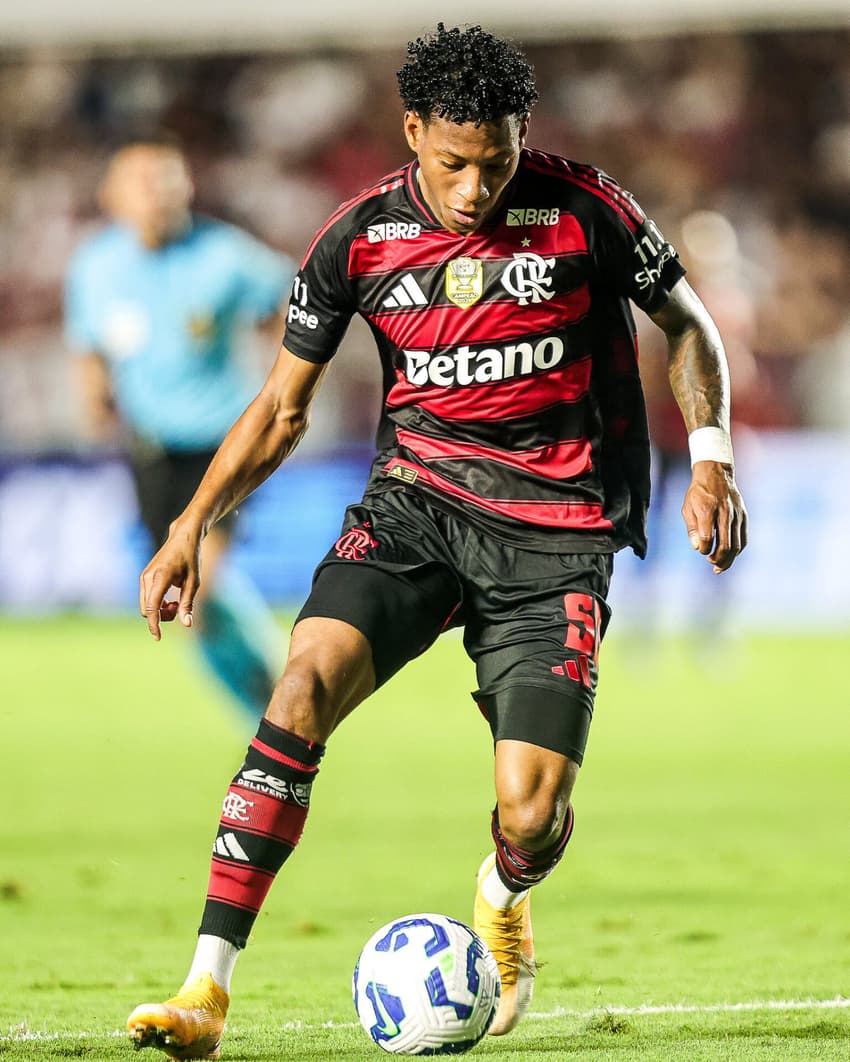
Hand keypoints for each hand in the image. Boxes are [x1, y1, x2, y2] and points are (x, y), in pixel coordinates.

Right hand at [138, 522, 201, 639]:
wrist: (183, 537)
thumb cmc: (191, 558)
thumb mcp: (194, 582)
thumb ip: (188, 603)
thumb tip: (187, 624)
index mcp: (160, 577)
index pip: (152, 608)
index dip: (154, 625)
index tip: (158, 638)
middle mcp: (147, 577)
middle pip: (147, 610)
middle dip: (162, 616)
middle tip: (180, 607)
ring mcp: (144, 577)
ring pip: (146, 606)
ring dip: (160, 611)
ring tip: (177, 602)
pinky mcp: (145, 577)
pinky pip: (147, 599)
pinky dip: (158, 604)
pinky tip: (171, 599)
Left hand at [681, 462, 747, 572]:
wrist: (716, 473)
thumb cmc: (698, 492)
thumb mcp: (687, 508)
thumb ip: (692, 529)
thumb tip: (697, 548)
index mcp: (708, 509)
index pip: (707, 537)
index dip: (704, 549)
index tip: (701, 550)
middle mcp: (725, 513)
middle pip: (725, 544)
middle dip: (718, 559)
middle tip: (712, 565)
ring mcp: (737, 515)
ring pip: (737, 544)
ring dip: (729, 559)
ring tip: (719, 566)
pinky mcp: (744, 516)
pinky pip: (743, 538)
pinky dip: (738, 550)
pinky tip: (730, 555)